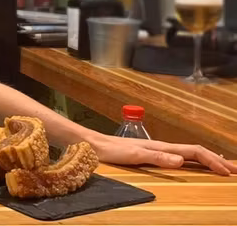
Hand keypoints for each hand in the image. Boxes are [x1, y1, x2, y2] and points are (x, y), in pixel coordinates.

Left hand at [90, 133, 236, 175]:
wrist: (94, 144)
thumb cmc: (112, 150)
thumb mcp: (134, 155)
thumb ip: (157, 158)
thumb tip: (182, 161)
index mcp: (163, 147)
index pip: (195, 152)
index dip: (213, 161)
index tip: (228, 172)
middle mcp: (164, 147)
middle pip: (197, 152)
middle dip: (217, 160)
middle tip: (236, 169)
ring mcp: (159, 150)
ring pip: (190, 154)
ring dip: (208, 160)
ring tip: (223, 166)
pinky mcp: (152, 154)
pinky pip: (181, 157)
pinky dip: (195, 161)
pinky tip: (195, 165)